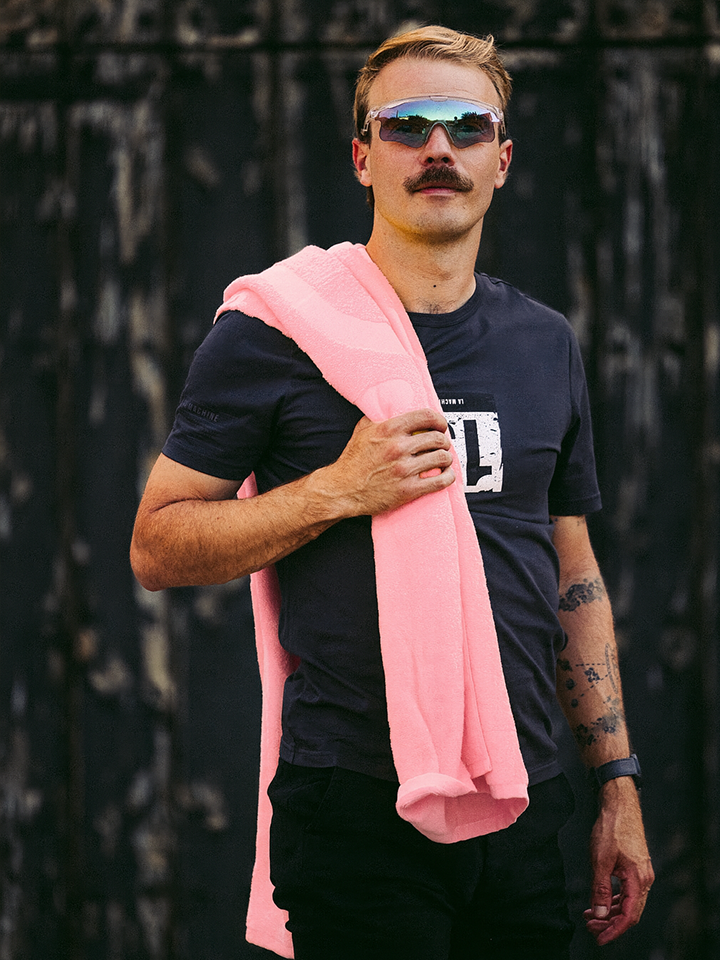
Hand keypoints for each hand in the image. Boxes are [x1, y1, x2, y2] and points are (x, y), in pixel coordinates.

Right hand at [325, 408, 454, 517]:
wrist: (342, 490)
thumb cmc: (352, 462)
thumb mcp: (362, 430)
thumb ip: (380, 417)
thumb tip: (394, 407)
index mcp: (388, 430)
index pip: (426, 416)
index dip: (439, 420)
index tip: (441, 425)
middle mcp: (397, 448)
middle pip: (438, 438)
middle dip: (444, 441)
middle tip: (442, 445)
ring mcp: (404, 470)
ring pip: (442, 458)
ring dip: (447, 458)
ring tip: (444, 460)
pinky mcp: (408, 490)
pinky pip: (439, 481)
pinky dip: (448, 477)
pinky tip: (446, 475)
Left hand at [584, 778, 653, 944]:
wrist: (619, 804)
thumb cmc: (612, 827)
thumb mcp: (600, 860)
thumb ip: (599, 888)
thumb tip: (599, 913)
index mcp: (638, 880)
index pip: (628, 915)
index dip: (613, 930)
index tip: (599, 937)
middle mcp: (644, 879)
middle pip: (629, 912)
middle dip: (609, 923)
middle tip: (590, 926)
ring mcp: (641, 873)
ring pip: (627, 902)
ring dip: (609, 911)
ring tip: (590, 915)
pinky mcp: (635, 867)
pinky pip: (626, 891)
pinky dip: (613, 898)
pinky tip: (600, 900)